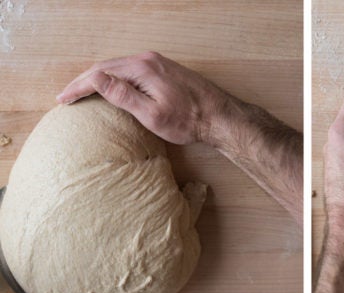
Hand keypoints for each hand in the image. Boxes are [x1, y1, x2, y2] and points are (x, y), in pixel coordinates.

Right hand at [56, 51, 227, 145]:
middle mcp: (148, 60)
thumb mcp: (152, 114)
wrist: (220, 116)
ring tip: (82, 92)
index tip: (63, 99)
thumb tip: (96, 79)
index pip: (99, 74)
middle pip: (107, 67)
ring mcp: (157, 63)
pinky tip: (110, 88)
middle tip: (66, 96)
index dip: (78, 87)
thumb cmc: (189, 120)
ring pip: (118, 68)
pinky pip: (131, 71)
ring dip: (98, 79)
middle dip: (84, 81)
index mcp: (142, 68)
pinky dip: (114, 78)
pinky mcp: (164, 70)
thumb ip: (123, 96)